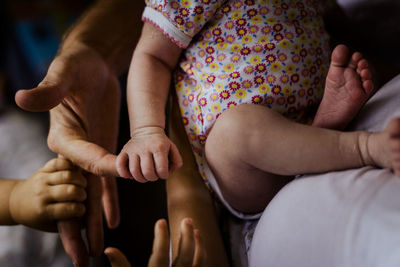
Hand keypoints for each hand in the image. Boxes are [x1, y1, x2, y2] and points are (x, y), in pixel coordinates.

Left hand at [9, 158, 85, 231]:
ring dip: (80, 180)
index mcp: (44, 212)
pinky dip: (71, 165)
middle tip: (83, 196)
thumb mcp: (51, 225)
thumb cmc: (39, 217)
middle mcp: (42, 195)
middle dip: (82, 194)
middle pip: (71, 190)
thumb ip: (69, 223)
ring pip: (68, 175)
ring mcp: (42, 180)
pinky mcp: (43, 169)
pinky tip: (75, 173)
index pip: (71, 209)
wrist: (16, 203)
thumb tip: (91, 219)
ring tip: (82, 185)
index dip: (81, 210)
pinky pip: (60, 162)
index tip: (82, 210)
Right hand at [15, 42, 120, 265]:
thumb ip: (48, 91)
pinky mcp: (103, 152)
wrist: (91, 64)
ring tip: (99, 247)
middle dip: (79, 224)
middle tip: (85, 256)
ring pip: (91, 193)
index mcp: (63, 137)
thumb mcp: (63, 74)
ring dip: (95, 220)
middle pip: (75, 192)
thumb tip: (21, 97)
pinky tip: (114, 219)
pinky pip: (107, 182)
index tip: (113, 182)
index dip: (96, 168)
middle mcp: (74, 152)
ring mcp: (89, 154)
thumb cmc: (74, 66)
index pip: (80, 160)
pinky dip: (110, 200)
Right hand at [105, 218, 205, 266]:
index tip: (161, 221)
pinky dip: (201, 257)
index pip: (160, 256)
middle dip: (186, 237)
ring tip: (196, 230)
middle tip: (187, 220)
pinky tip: (200, 246)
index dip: (161, 238)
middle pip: (184, 257)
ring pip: (197, 263)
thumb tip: (108, 250)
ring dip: (198, 245)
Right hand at [116, 127, 181, 181]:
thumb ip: (177, 161)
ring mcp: (133, 149)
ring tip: (144, 176)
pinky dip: (124, 173)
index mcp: (159, 147)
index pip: (161, 169)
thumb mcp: (173, 149)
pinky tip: (131, 175)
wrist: (148, 130)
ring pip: (134, 171)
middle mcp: (145, 148)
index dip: (164, 175)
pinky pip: (120, 165)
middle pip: (147, 171)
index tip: (163, 173)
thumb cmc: (162, 144)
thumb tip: (168, 172)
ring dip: (140, 178)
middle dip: (152, 178)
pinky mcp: (124, 151)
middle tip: (154, 175)